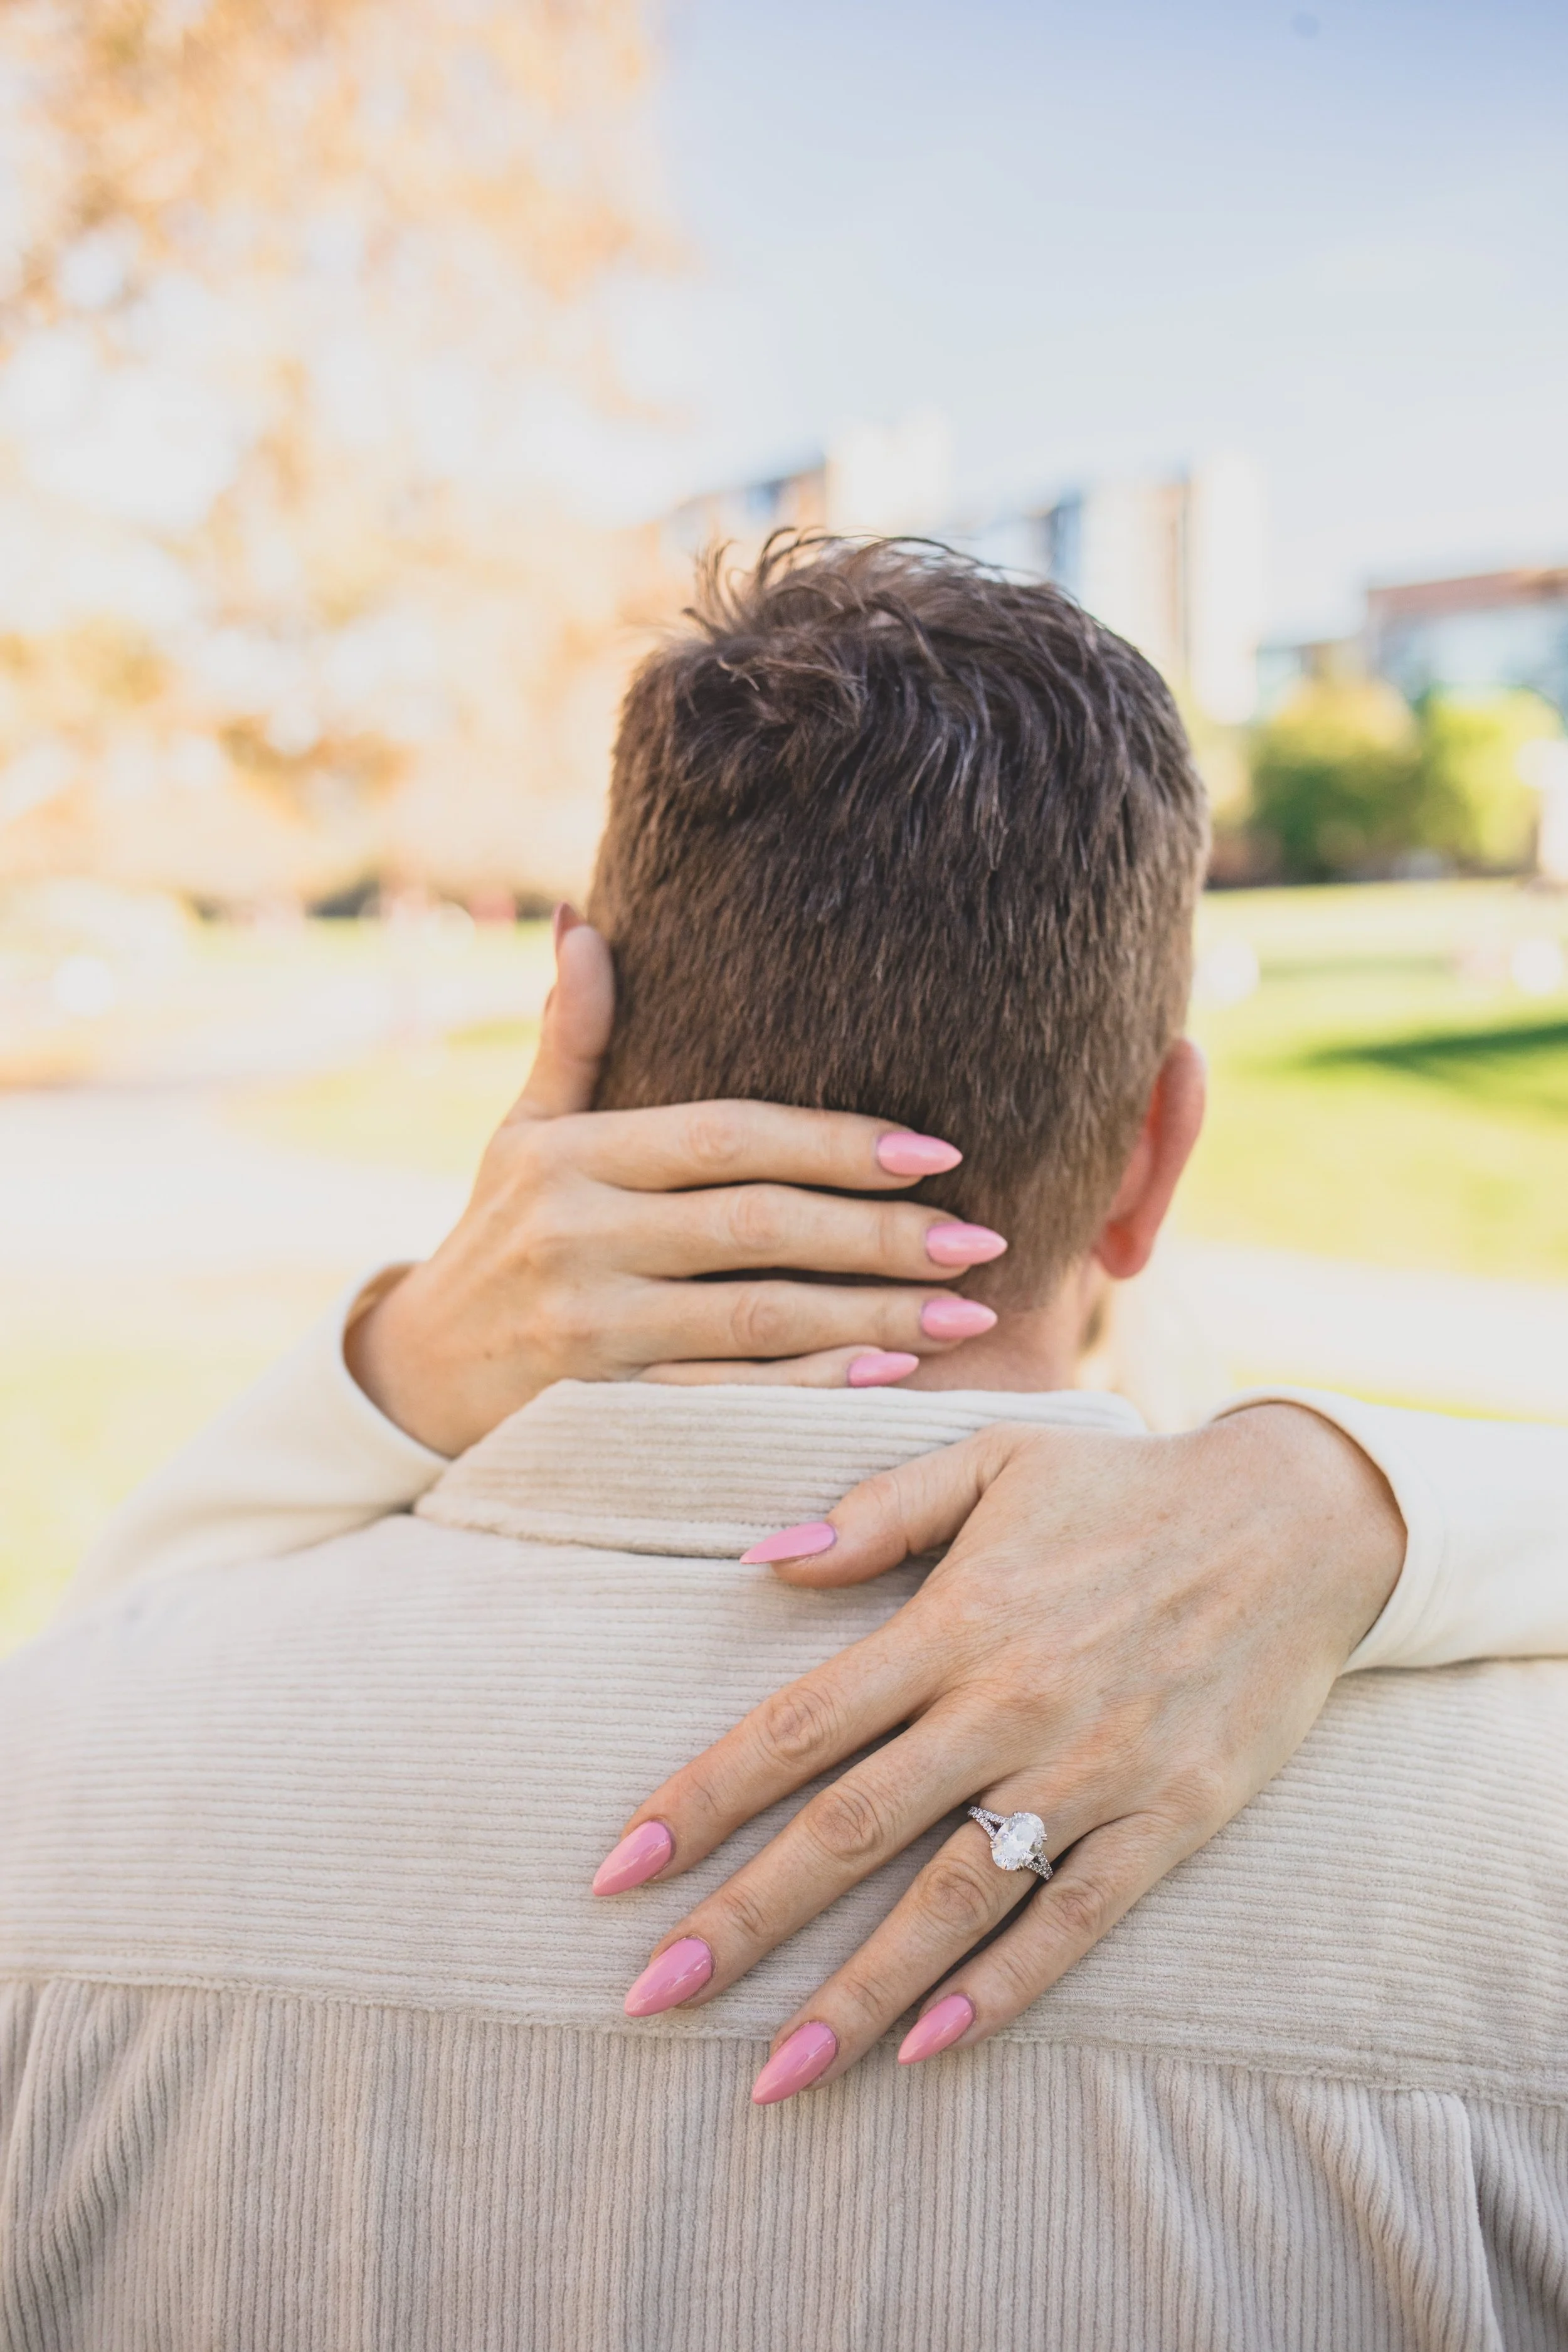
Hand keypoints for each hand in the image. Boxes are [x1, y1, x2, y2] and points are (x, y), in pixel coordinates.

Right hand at [345, 909, 1007, 1453]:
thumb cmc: (496, 1237)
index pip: (724, 1138)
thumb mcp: (519, 1135)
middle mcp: (578, 1237)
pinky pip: (720, 1398)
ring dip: (871, 1317)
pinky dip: (807, 1389)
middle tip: (983, 1239)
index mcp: (572, 1159)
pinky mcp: (596, 1410)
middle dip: (880, 1233)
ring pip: (753, 1318)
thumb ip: (571, 1040)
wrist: (410, 1378)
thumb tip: (585, 924)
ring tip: (966, 1310)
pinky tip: (887, 1376)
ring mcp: (588, 1329)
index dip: (833, 1142)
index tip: (934, 1149)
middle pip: (756, 1227)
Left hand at [600, 1403, 1404, 2103]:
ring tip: (770, 2076)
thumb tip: (760, 1559)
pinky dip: (1000, 1990)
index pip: (797, 1728)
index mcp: (953, 1623)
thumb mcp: (994, 1461)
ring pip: (950, 1902)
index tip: (617, 1871)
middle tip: (648, 1998)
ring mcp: (1089, 1772)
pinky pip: (1072, 1923)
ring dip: (854, 1993)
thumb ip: (876, 1511)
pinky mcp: (1166, 1821)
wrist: (1299, 1523)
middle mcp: (1007, 1706)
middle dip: (743, 1920)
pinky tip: (925, 2050)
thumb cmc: (1124, 1490)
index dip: (701, 1801)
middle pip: (851, 1830)